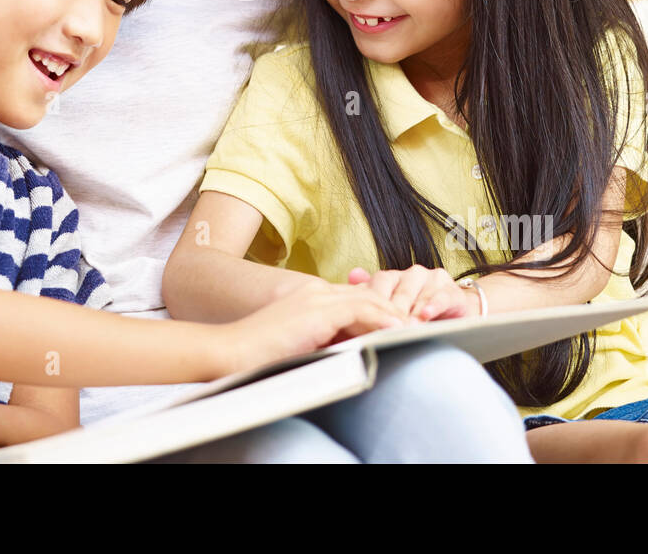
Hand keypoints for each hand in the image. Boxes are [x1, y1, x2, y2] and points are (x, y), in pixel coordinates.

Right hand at [218, 280, 408, 374]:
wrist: (232, 351)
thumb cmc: (257, 354)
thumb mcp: (297, 344)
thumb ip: (320, 341)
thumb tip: (345, 352)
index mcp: (309, 298)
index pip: (354, 298)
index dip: (379, 310)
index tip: (398, 325)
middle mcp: (315, 292)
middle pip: (366, 294)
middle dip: (392, 309)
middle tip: (416, 323)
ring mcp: (316, 299)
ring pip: (368, 299)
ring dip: (393, 314)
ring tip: (414, 327)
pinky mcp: (318, 310)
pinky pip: (360, 310)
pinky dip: (382, 319)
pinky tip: (397, 329)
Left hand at [346, 265, 479, 321]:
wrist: (457, 317)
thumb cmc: (418, 316)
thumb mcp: (392, 311)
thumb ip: (371, 296)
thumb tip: (352, 275)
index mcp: (394, 277)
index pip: (377, 284)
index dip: (369, 303)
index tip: (359, 321)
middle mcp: (412, 274)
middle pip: (395, 290)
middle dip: (387, 311)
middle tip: (379, 328)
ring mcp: (432, 279)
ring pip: (416, 293)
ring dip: (408, 311)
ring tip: (401, 327)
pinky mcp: (451, 290)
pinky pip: (440, 297)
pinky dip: (432, 306)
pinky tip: (425, 315)